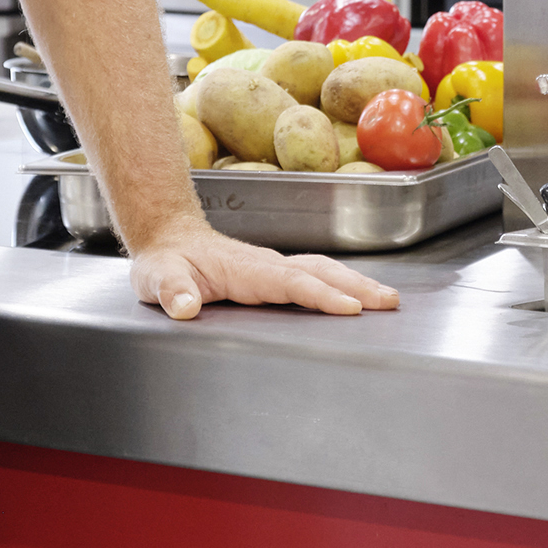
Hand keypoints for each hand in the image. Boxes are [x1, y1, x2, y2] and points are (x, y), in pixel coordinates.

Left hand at [129, 223, 399, 320]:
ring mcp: (273, 266)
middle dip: (356, 286)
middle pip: (320, 272)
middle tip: (390, 303)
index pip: (290, 282)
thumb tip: (184, 307)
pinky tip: (360, 294)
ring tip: (389, 300)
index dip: (321, 295)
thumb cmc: (164, 263)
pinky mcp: (275, 272)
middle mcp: (266, 264)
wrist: (168, 239)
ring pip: (323, 270)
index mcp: (245, 269)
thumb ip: (171, 291)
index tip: (350, 308)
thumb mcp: (157, 278)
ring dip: (357, 283)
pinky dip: (343, 282)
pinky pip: (316, 274)